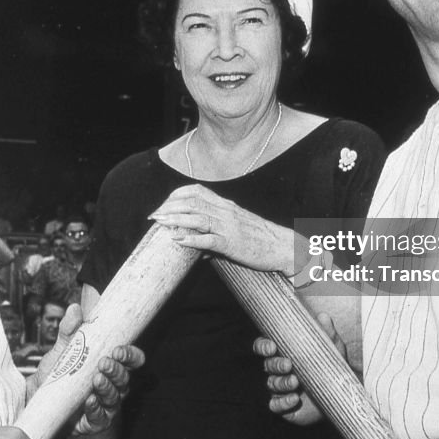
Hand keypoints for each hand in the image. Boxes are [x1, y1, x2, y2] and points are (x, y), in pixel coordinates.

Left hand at [31, 304, 144, 435]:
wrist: (36, 401)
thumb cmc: (55, 376)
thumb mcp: (61, 351)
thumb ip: (69, 331)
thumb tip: (74, 309)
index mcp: (109, 366)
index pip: (131, 360)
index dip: (130, 354)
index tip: (118, 349)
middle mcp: (111, 385)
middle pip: (125, 378)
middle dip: (117, 370)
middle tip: (104, 362)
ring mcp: (105, 405)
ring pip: (115, 396)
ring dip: (108, 387)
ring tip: (96, 380)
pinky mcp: (94, 421)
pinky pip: (101, 416)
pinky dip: (96, 408)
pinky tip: (89, 401)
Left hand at [149, 185, 292, 273]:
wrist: (284, 246)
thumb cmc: (261, 238)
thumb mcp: (237, 228)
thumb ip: (217, 232)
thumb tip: (197, 247)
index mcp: (226, 205)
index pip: (196, 191)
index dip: (176, 195)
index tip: (164, 204)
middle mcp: (226, 212)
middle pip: (192, 202)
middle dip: (170, 206)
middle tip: (154, 215)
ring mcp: (229, 227)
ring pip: (197, 217)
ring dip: (175, 219)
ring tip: (159, 222)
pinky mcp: (232, 243)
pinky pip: (209, 239)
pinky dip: (191, 239)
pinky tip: (178, 240)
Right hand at [252, 312, 346, 425]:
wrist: (342, 392)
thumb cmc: (331, 365)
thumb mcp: (332, 347)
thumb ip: (327, 332)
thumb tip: (323, 317)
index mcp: (283, 352)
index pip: (263, 346)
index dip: (263, 346)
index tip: (272, 346)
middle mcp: (278, 370)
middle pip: (267, 365)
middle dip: (276, 364)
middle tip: (289, 365)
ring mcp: (280, 389)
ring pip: (272, 384)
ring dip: (282, 383)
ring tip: (296, 382)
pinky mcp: (285, 406)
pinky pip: (275, 405)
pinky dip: (282, 403)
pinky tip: (294, 398)